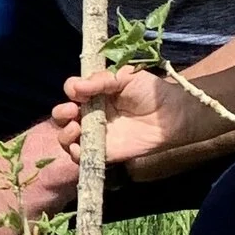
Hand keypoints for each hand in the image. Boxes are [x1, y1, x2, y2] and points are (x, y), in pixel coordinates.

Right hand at [55, 66, 192, 176]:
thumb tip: (75, 87)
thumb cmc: (151, 92)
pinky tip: (79, 146)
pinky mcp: (105, 152)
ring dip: (64, 134)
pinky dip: (75, 153)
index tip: (78, 92)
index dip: (71, 91)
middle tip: (73, 111)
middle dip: (61, 113)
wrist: (172, 115)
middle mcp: (91, 114)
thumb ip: (101, 80)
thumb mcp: (126, 77)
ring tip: (75, 128)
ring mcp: (97, 134)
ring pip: (68, 138)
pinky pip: (82, 156)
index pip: (72, 91)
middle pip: (63, 116)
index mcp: (95, 94)